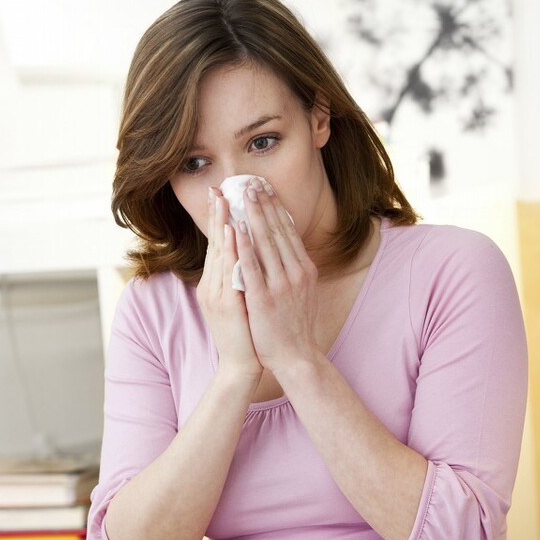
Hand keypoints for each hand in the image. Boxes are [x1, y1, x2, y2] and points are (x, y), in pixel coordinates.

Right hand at [197, 187, 261, 383]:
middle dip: (217, 215)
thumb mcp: (237, 303)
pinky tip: (233, 232)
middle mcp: (211, 286)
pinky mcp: (226, 304)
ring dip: (222, 225)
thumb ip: (236, 280)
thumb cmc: (243, 334)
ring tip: (225, 201)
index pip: (217, 246)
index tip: (219, 195)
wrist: (240, 365)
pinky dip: (231, 250)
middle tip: (218, 188)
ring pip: (219, 253)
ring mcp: (217, 294)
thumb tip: (244, 258)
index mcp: (213, 284)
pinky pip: (228, 271)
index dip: (218, 220)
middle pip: (214, 245)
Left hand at [233, 178, 322, 375]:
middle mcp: (295, 273)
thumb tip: (286, 248)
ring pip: (265, 243)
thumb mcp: (303, 293)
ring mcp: (280, 285)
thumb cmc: (296, 327)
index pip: (288, 232)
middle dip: (263, 205)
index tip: (265, 189)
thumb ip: (295, 270)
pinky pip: (252, 267)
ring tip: (242, 196)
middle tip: (251, 183)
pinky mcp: (264, 298)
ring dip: (253, 216)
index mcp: (304, 269)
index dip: (276, 208)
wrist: (297, 357)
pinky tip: (236, 228)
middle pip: (277, 231)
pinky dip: (244, 246)